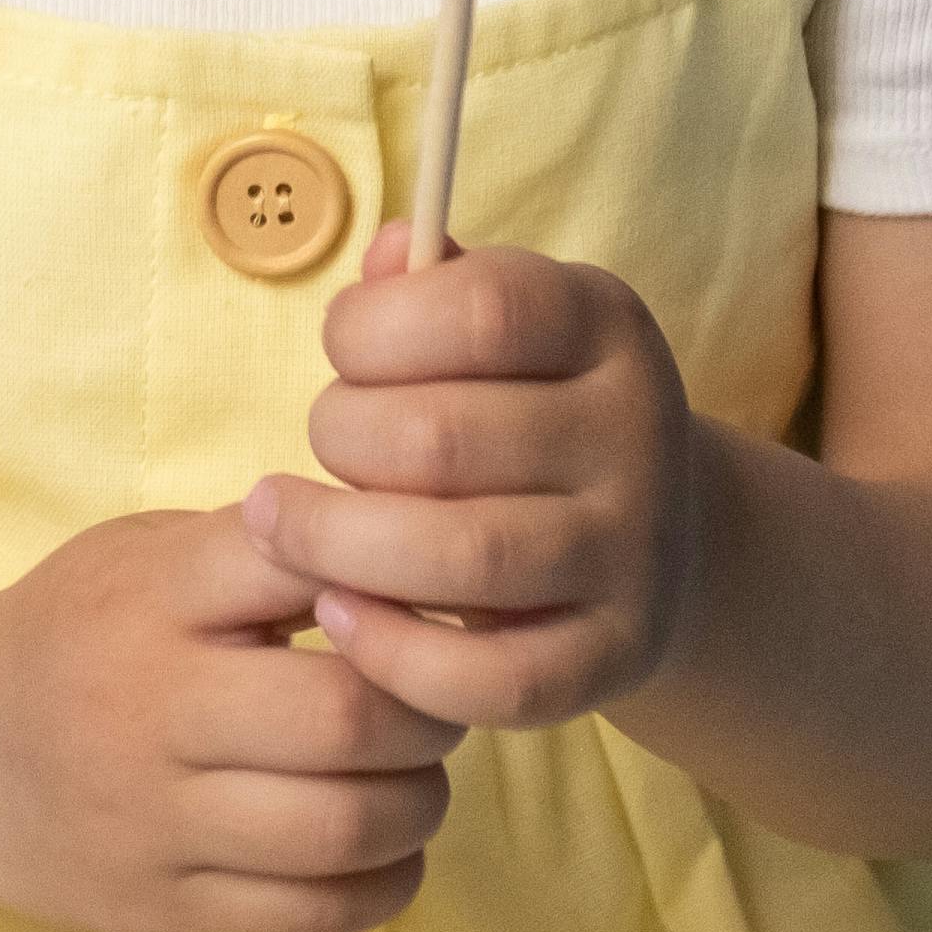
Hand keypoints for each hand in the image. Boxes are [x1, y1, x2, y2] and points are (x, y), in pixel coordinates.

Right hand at [0, 506, 455, 931]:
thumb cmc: (78, 636)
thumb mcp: (146, 556)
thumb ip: (264, 552)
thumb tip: (417, 564)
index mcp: (152, 598)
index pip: (310, 570)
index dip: (393, 587)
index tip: (405, 606)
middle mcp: (149, 709)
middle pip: (349, 718)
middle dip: (426, 713)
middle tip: (430, 708)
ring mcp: (153, 823)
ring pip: (348, 826)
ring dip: (418, 803)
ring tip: (409, 779)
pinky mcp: (163, 915)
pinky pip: (318, 914)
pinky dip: (385, 882)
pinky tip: (378, 850)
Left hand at [244, 232, 704, 736]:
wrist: (651, 536)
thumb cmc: (526, 409)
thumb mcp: (502, 327)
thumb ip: (433, 287)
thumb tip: (388, 254)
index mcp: (605, 326)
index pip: (482, 309)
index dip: (375, 328)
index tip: (343, 352)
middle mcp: (637, 433)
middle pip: (442, 439)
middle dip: (339, 440)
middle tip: (316, 448)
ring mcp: (636, 552)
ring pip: (464, 558)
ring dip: (338, 546)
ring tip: (280, 527)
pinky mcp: (619, 655)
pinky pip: (495, 677)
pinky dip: (395, 654)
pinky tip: (338, 613)